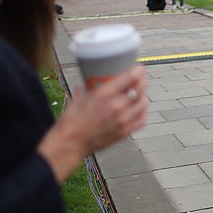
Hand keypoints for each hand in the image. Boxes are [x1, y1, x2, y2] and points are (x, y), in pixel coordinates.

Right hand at [38, 65, 147, 181]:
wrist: (70, 143)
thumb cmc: (71, 122)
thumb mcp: (79, 97)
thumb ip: (89, 87)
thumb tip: (93, 81)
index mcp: (104, 94)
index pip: (130, 78)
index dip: (138, 71)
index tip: (139, 68)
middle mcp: (116, 106)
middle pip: (139, 89)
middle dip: (141, 81)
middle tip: (140, 79)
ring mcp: (122, 120)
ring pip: (142, 103)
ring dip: (142, 96)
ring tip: (139, 94)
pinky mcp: (124, 132)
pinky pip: (142, 120)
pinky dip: (142, 113)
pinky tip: (138, 110)